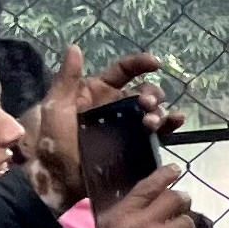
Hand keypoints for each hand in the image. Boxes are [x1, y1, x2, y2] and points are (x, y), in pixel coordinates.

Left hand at [30, 48, 168, 208]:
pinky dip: (170, 125)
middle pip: (143, 91)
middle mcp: (115, 106)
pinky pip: (157, 132)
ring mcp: (126, 126)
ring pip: (153, 110)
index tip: (155, 64)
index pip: (123, 71)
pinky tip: (176, 122)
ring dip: (159, 111)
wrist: (58, 181)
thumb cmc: (52, 143)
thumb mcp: (56, 107)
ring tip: (151, 122)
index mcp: (97, 92)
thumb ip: (67, 79)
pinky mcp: (134, 145)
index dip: (140, 63)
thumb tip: (74, 47)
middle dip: (151, 93)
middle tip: (147, 103)